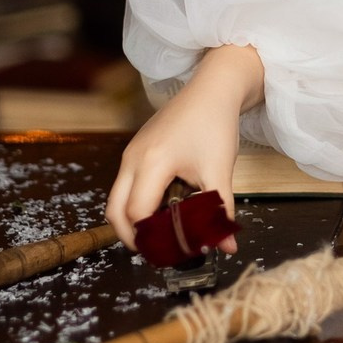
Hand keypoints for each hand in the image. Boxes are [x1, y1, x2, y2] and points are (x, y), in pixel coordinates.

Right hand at [106, 45, 264, 252]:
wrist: (212, 90)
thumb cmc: (215, 125)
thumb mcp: (219, 171)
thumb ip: (220, 212)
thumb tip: (228, 247)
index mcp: (152, 163)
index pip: (137, 214)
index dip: (150, 239)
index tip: (171, 253)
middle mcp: (133, 159)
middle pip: (115, 211)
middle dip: (131, 236)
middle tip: (156, 251)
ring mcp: (131, 153)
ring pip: (117, 198)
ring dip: (133, 219)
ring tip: (161, 233)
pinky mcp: (136, 149)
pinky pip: (126, 184)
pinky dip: (136, 202)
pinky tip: (164, 208)